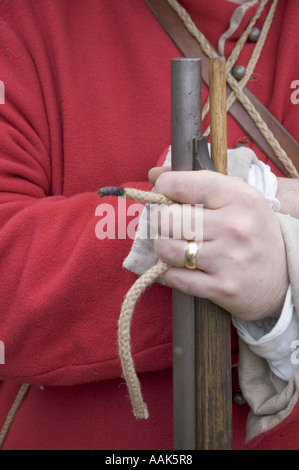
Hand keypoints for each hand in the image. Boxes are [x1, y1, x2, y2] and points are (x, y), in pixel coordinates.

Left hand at [149, 168, 288, 320]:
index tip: (165, 194)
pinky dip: (171, 272)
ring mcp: (228, 259)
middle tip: (173, 225)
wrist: (284, 275)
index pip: (182, 184)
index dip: (164, 187)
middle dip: (162, 221)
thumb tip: (155, 174)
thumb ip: (196, 181)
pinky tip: (183, 267)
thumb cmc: (252, 231)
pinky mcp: (222, 287)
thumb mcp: (236, 197)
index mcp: (239, 197)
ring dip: (165, 248)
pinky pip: (173, 277)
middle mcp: (234, 227)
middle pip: (166, 218)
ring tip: (178, 246)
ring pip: (165, 248)